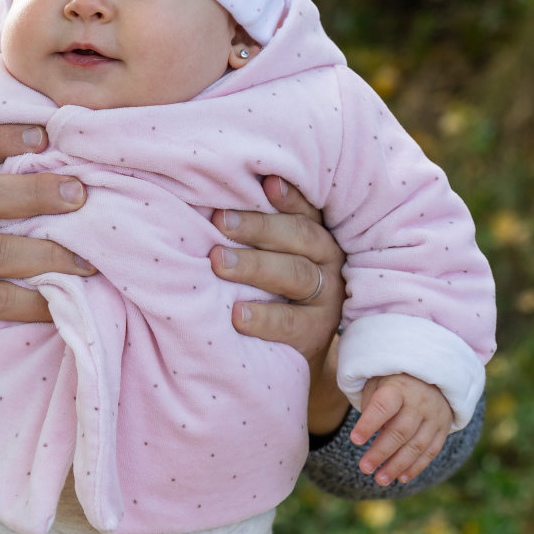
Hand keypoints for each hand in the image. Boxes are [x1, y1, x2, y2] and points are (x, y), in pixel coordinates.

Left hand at [210, 175, 347, 433]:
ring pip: (294, 274)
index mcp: (313, 233)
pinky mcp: (317, 334)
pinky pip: (291, 323)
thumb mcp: (264, 253)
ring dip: (254, 265)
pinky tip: (236, 314)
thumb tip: (207, 199)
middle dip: (257, 226)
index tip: (265, 183)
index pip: (303, 208)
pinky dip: (263, 318)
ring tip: (218, 261)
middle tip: (219, 221)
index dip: (288, 195)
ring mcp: (326, 297)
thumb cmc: (266, 287)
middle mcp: (326, 259)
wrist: (289, 350)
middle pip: (298, 235)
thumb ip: (249, 229)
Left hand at [352, 374, 451, 485]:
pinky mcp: (443, 429)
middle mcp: (420, 403)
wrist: (430, 376)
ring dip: (397, 465)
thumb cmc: (392, 382)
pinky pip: (431, 451)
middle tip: (364, 468)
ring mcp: (435, 417)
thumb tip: (370, 437)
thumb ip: (372, 407)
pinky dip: (416, 466)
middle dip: (381, 452)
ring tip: (380, 479)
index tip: (354, 440)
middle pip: (400, 431)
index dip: (369, 424)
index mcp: (398, 388)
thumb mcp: (378, 383)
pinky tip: (401, 477)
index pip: (383, 406)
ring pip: (416, 445)